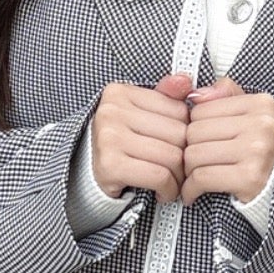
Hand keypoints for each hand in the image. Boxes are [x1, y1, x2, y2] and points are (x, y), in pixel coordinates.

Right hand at [89, 73, 193, 203]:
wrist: (87, 177)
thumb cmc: (119, 145)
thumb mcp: (141, 115)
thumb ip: (165, 96)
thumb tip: (186, 80)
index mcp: (120, 93)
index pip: (179, 109)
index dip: (186, 133)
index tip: (177, 146)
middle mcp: (111, 111)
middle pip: (178, 134)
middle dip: (184, 158)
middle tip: (177, 169)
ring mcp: (109, 137)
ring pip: (171, 156)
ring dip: (178, 177)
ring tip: (171, 181)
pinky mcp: (110, 165)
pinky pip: (159, 176)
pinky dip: (168, 189)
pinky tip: (163, 192)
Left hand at [180, 75, 273, 206]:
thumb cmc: (262, 153)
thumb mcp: (251, 116)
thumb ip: (225, 96)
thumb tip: (195, 95)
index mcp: (261, 104)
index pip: (201, 110)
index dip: (195, 129)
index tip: (200, 143)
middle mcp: (262, 125)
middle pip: (194, 132)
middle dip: (190, 151)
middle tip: (197, 163)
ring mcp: (256, 151)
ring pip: (194, 155)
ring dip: (190, 171)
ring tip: (198, 177)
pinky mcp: (249, 177)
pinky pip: (201, 178)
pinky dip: (191, 189)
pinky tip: (194, 192)